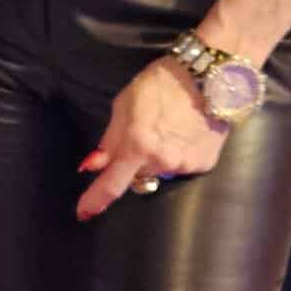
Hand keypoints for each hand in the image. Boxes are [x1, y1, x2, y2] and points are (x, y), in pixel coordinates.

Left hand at [76, 55, 227, 220]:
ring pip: (161, 170)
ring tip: (170, 128)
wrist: (208, 76)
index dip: (95, 200)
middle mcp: (161, 161)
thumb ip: (110, 140)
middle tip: (145, 133)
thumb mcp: (124, 105)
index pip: (111, 184)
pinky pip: (182, 166)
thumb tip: (92, 166)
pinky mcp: (205, 164)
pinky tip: (186, 133)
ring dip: (159, 157)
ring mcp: (185, 165)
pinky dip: (180, 154)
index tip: (83, 213)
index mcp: (137, 145)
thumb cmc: (161, 84)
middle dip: (135, 161)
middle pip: (138, 174)